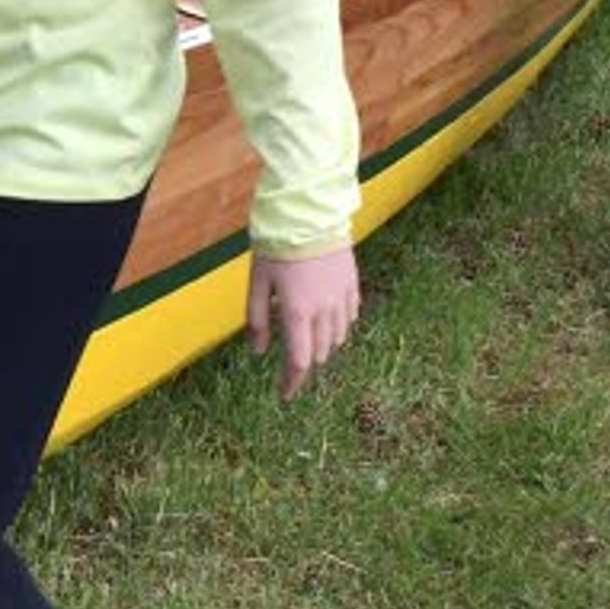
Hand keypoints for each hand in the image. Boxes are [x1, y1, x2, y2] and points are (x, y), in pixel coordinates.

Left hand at [246, 247, 360, 397]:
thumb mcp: (257, 284)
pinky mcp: (352, 285)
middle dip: (304, 362)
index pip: (299, 361)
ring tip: (308, 340)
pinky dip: (339, 326)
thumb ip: (258, 320)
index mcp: (297, 313)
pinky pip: (350, 316)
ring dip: (322, 345)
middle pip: (319, 353)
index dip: (292, 382)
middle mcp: (324, 311)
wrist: (308, 214)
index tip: (285, 394)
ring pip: (337, 337)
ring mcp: (341, 298)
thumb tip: (259, 351)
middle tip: (290, 363)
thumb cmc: (276, 247)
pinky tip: (328, 320)